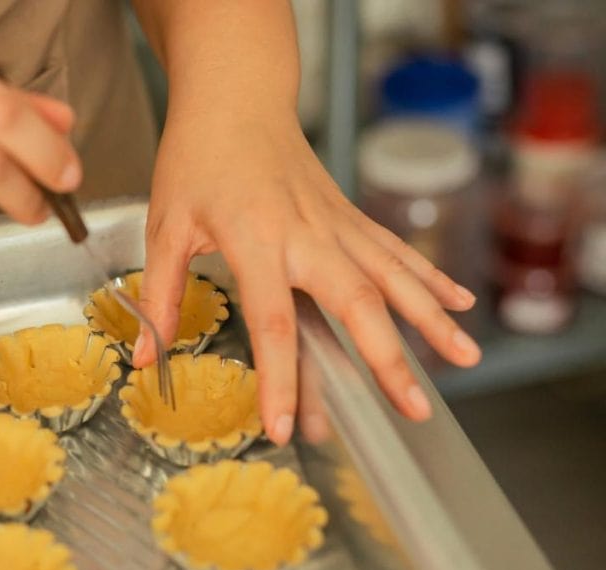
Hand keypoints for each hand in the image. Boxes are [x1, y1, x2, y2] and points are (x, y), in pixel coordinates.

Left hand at [134, 108, 481, 445]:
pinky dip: (431, 278)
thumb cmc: (196, 158)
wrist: (236, 98)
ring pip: (393, 276)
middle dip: (387, 359)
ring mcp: (336, 223)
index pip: (273, 322)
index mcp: (255, 239)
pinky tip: (460, 305)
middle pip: (357, 302)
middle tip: (411, 410)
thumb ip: (160, 294)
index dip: (281, 379)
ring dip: (431, 320)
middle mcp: (307, 234)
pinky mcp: (348, 216)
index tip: (284, 428)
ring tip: (465, 360)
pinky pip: (396, 251)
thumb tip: (146, 358)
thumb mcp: (165, 226)